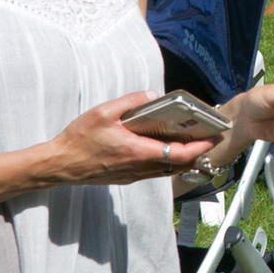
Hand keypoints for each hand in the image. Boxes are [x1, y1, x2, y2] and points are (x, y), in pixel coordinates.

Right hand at [38, 93, 216, 187]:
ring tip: (192, 141)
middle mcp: (139, 168)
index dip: (200, 147)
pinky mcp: (127, 177)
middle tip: (209, 137)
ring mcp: (133, 175)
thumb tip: (151, 95)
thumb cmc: (79, 140)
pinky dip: (167, 161)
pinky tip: (165, 148)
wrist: (60, 164)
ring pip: (167, 170)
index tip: (213, 137)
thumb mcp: (104, 112)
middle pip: (179, 165)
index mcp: (138, 153)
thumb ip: (130, 102)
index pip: (180, 155)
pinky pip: (154, 171)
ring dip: (183, 158)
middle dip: (197, 152)